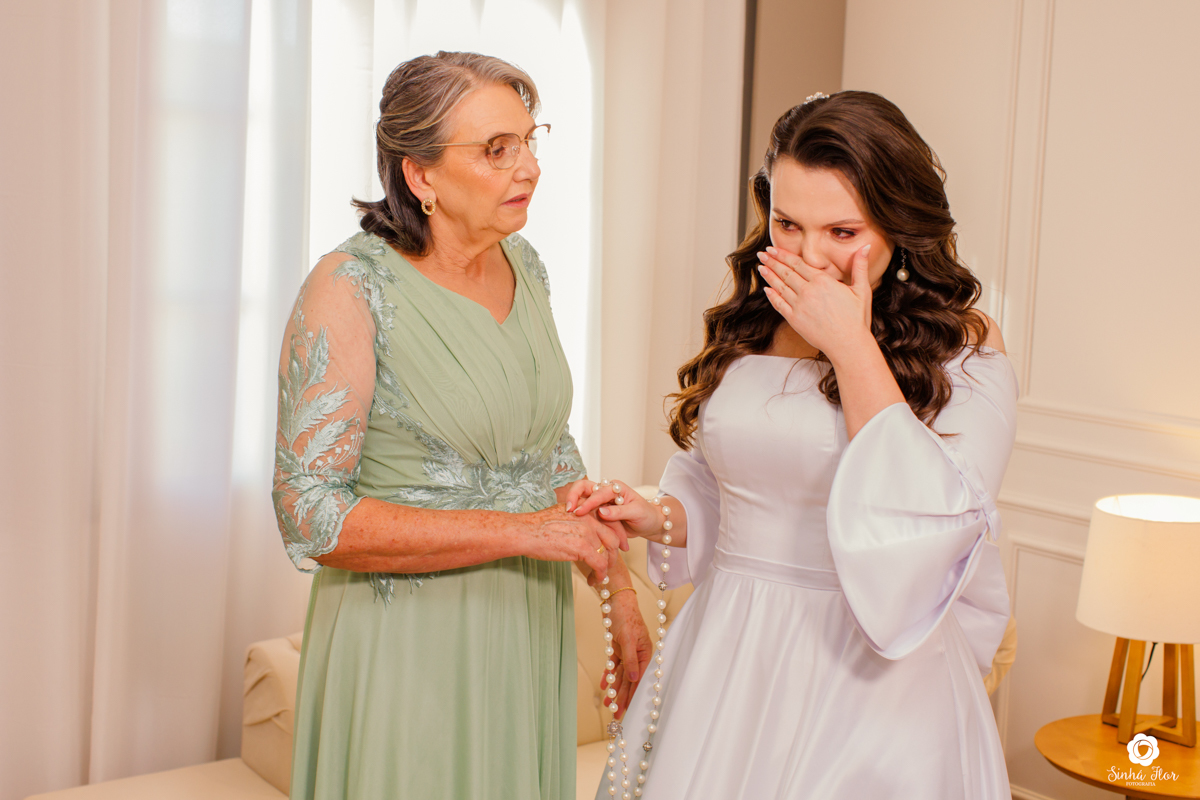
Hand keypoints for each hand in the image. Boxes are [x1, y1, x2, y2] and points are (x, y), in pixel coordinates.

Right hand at [521, 504, 624, 580]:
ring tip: (598, 576)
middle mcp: (590, 519)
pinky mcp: (582, 548)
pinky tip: (592, 580)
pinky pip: (599, 564)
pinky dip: (599, 575)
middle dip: (614, 555)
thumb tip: (580, 531)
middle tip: (608, 566)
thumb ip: (576, 520)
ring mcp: (587, 533)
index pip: (610, 522)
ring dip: (605, 568)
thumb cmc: (537, 526)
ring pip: (608, 554)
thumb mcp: (561, 514)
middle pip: (613, 539)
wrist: (526, 532)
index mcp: (586, 510)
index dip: (617, 537)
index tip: (618, 548)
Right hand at [566, 479, 671, 543]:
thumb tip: (601, 512)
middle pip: (583, 488)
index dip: (587, 502)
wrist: (650, 524)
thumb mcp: (636, 512)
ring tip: (568, 519)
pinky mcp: (598, 514)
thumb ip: (618, 512)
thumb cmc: (646, 515)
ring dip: (575, 509)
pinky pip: (586, 514)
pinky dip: (580, 519)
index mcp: (615, 487)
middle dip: (573, 496)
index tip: (578, 512)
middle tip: (567, 510)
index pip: (597, 491)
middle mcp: (605, 492)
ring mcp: (600, 503)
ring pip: (582, 501)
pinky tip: (575, 527)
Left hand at [604, 587, 652, 718]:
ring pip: (621, 675)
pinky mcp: (618, 648)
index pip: (640, 679)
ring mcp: (628, 652)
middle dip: (623, 697)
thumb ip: (631, 660)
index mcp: (645, 654)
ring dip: (614, 690)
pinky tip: (603, 686)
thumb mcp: (629, 639)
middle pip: (630, 681)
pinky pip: (613, 666)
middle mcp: (637, 655)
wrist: (616, 599)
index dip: (634, 695)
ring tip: (609, 705)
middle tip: (616, 714)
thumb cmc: (626, 616)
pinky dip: (608, 675)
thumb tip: (634, 679)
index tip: (629, 710)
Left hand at [756, 243, 873, 359]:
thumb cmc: (856, 319)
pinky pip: (779, 304)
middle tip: (762, 253)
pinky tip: (766, 289)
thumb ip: (860, 267)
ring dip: (769, 276)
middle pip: (786, 272)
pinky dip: (772, 296)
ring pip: (780, 287)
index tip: (773, 249)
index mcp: (823, 281)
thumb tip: (866, 247)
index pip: (798, 263)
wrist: (848, 344)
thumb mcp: (862, 290)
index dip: (783, 255)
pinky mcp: (795, 320)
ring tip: (761, 267)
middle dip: (772, 261)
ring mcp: (799, 306)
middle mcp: (808, 291)